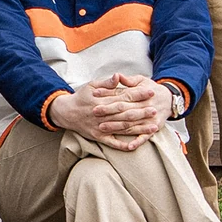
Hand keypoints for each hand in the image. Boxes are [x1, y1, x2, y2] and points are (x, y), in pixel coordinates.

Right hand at [46, 75, 169, 150]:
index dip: (138, 94)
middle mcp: (102, 114)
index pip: (123, 96)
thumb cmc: (81, 97)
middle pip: (125, 113)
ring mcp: (100, 127)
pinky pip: (112, 142)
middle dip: (141, 112)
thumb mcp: (91, 85)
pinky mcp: (98, 137)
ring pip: (122, 128)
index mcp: (101, 100)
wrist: (66, 113)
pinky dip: (123, 145)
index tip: (150, 91)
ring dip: (138, 128)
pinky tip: (135, 145)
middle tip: (155, 110)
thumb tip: (118, 76)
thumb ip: (106, 83)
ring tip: (153, 127)